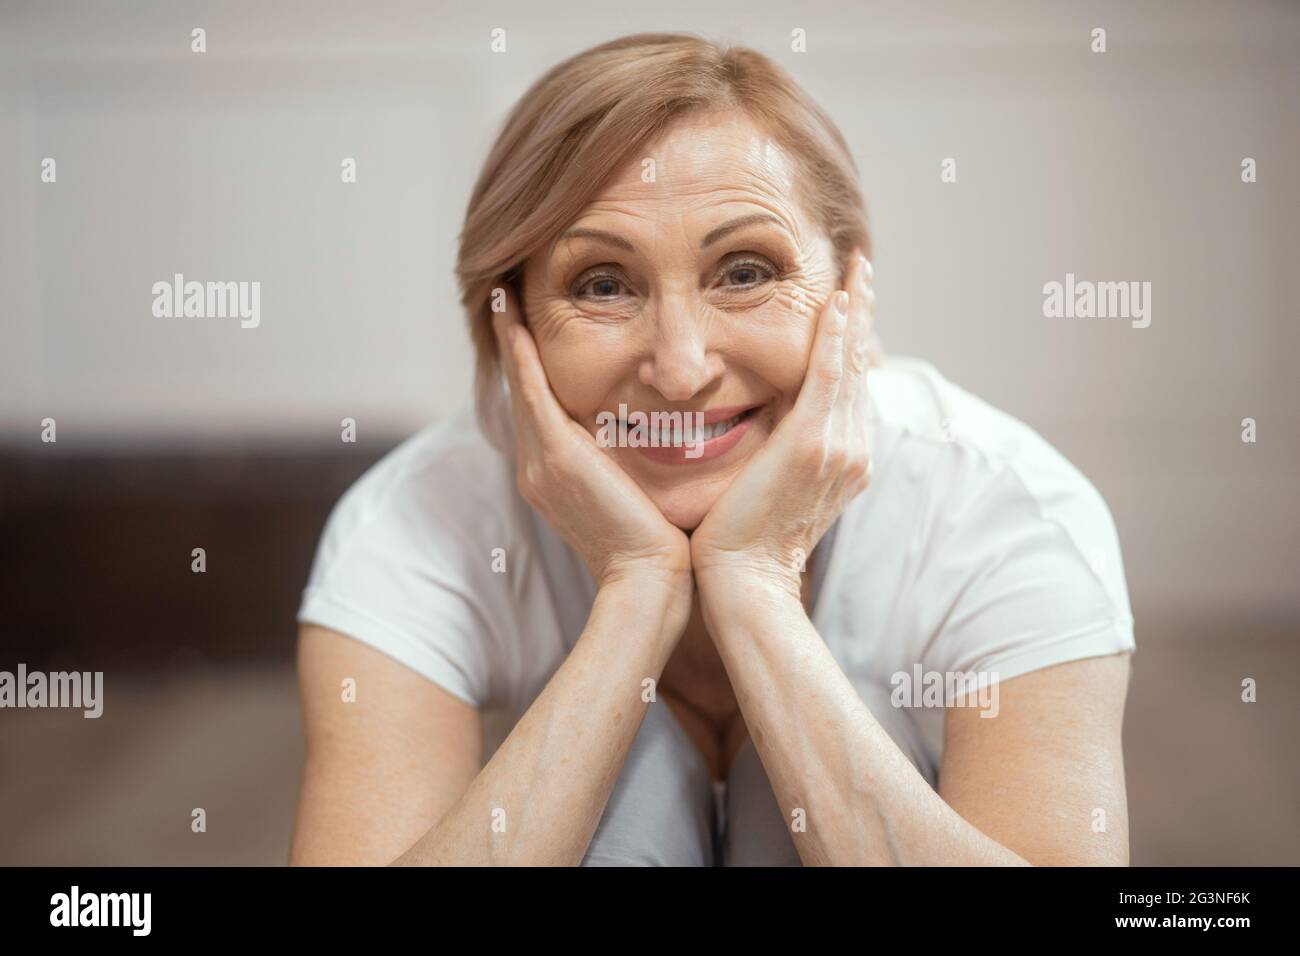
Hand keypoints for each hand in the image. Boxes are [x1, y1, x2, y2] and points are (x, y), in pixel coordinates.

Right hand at [491, 283, 692, 591]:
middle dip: (511, 345)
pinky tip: (513, 317)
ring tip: (502, 296)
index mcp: (555, 478)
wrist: (651, 583)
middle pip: (521, 393)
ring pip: (521, 386)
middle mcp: (537, 468)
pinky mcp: (556, 456)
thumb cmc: (661, 546)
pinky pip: (531, 391)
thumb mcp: (639, 495)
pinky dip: (519, 352)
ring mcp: (541, 463)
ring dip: (510, 338)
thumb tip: (661, 435)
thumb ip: (634, 464)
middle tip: (503, 297)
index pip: (539, 411)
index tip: (527, 330)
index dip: (530, 369)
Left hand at [690, 251, 874, 601]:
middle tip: (860, 266)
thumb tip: (759, 412)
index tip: (848, 300)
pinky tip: (836, 302)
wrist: (743, 580)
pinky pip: (829, 377)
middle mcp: (851, 449)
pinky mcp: (811, 444)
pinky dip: (835, 338)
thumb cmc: (740, 539)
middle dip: (861, 313)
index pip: (850, 386)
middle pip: (860, 366)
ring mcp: (837, 447)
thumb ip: (774, 446)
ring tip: (854, 268)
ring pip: (850, 364)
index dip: (852, 340)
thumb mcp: (767, 483)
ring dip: (853, 311)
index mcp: (843, 458)